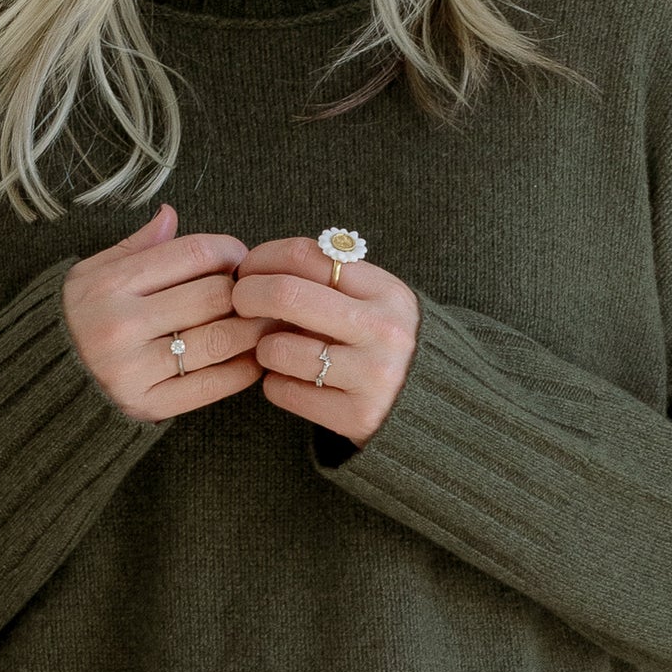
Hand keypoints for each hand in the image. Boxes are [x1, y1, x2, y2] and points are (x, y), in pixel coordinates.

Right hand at [60, 204, 261, 422]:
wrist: (40, 383)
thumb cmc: (73, 319)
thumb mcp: (91, 272)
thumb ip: (135, 246)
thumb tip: (171, 214)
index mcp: (111, 283)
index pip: (193, 253)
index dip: (230, 251)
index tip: (239, 259)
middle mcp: (121, 324)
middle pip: (213, 295)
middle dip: (247, 291)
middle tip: (258, 293)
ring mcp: (133, 368)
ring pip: (220, 339)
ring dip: (254, 329)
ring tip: (264, 323)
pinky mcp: (145, 405)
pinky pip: (211, 386)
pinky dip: (242, 370)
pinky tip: (250, 359)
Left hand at [231, 235, 420, 444]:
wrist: (433, 409)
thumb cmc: (384, 345)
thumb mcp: (377, 302)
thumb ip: (332, 281)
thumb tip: (259, 266)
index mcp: (386, 291)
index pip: (307, 256)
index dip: (263, 258)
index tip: (248, 269)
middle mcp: (383, 330)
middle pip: (286, 294)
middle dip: (247, 294)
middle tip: (238, 302)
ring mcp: (372, 375)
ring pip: (279, 349)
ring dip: (263, 348)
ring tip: (276, 350)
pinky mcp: (357, 416)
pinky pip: (283, 391)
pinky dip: (275, 383)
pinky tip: (293, 380)